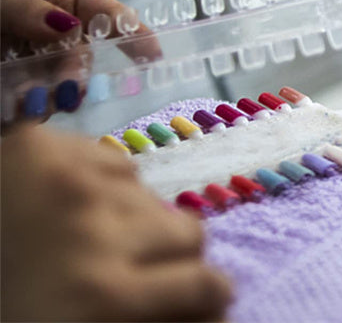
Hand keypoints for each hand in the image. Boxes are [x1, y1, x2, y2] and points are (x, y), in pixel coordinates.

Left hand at [1, 0, 160, 120]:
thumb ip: (27, 11)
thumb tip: (68, 25)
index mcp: (64, 1)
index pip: (109, 14)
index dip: (135, 33)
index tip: (153, 54)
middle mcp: (63, 33)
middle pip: (86, 56)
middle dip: (75, 73)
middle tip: (66, 93)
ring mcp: (46, 65)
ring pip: (65, 87)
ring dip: (49, 97)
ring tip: (25, 104)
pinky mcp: (30, 93)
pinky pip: (40, 107)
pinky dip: (30, 111)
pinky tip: (15, 110)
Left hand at [1, 125, 231, 321]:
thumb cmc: (5, 311)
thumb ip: (144, 318)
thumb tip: (207, 316)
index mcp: (102, 295)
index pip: (204, 286)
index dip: (210, 299)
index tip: (204, 304)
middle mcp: (101, 231)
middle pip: (191, 234)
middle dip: (176, 259)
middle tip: (142, 275)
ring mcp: (77, 180)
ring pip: (154, 198)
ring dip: (140, 222)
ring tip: (97, 242)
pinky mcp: (55, 147)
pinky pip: (120, 165)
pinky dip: (110, 190)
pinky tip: (74, 209)